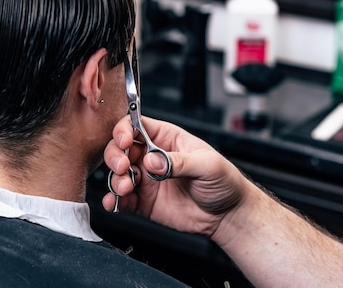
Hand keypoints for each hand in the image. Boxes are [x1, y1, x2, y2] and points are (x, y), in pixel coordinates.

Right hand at [103, 116, 248, 237]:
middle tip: (123, 167)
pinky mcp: (143, 201)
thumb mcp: (207, 165)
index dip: (124, 130)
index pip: (135, 125)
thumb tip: (153, 160)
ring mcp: (146, 179)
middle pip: (120, 148)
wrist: (228, 216)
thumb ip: (179, 161)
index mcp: (165, 138)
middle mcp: (151, 156)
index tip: (124, 142)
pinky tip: (113, 202)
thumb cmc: (224, 182)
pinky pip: (122, 198)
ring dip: (115, 179)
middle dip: (115, 156)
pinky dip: (113, 200)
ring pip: (118, 173)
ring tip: (125, 188)